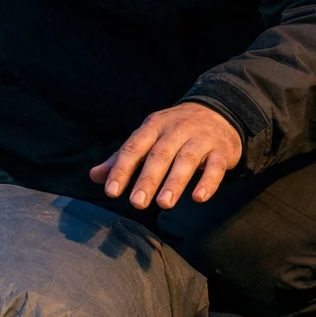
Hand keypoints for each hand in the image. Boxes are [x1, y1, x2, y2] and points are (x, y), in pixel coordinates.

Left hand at [89, 103, 242, 210]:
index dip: (121, 169)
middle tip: (136, 204)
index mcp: (152, 127)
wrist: (218, 112)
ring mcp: (199, 139)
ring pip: (186, 160)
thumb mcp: (147, 138)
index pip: (133, 148)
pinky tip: (199, 198)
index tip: (111, 192)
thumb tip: (94, 176)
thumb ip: (122, 158)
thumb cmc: (174, 131)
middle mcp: (175, 130)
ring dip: (174, 182)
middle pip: (159, 156)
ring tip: (164, 204)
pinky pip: (215, 166)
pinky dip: (208, 182)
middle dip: (147, 180)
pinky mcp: (221, 150)